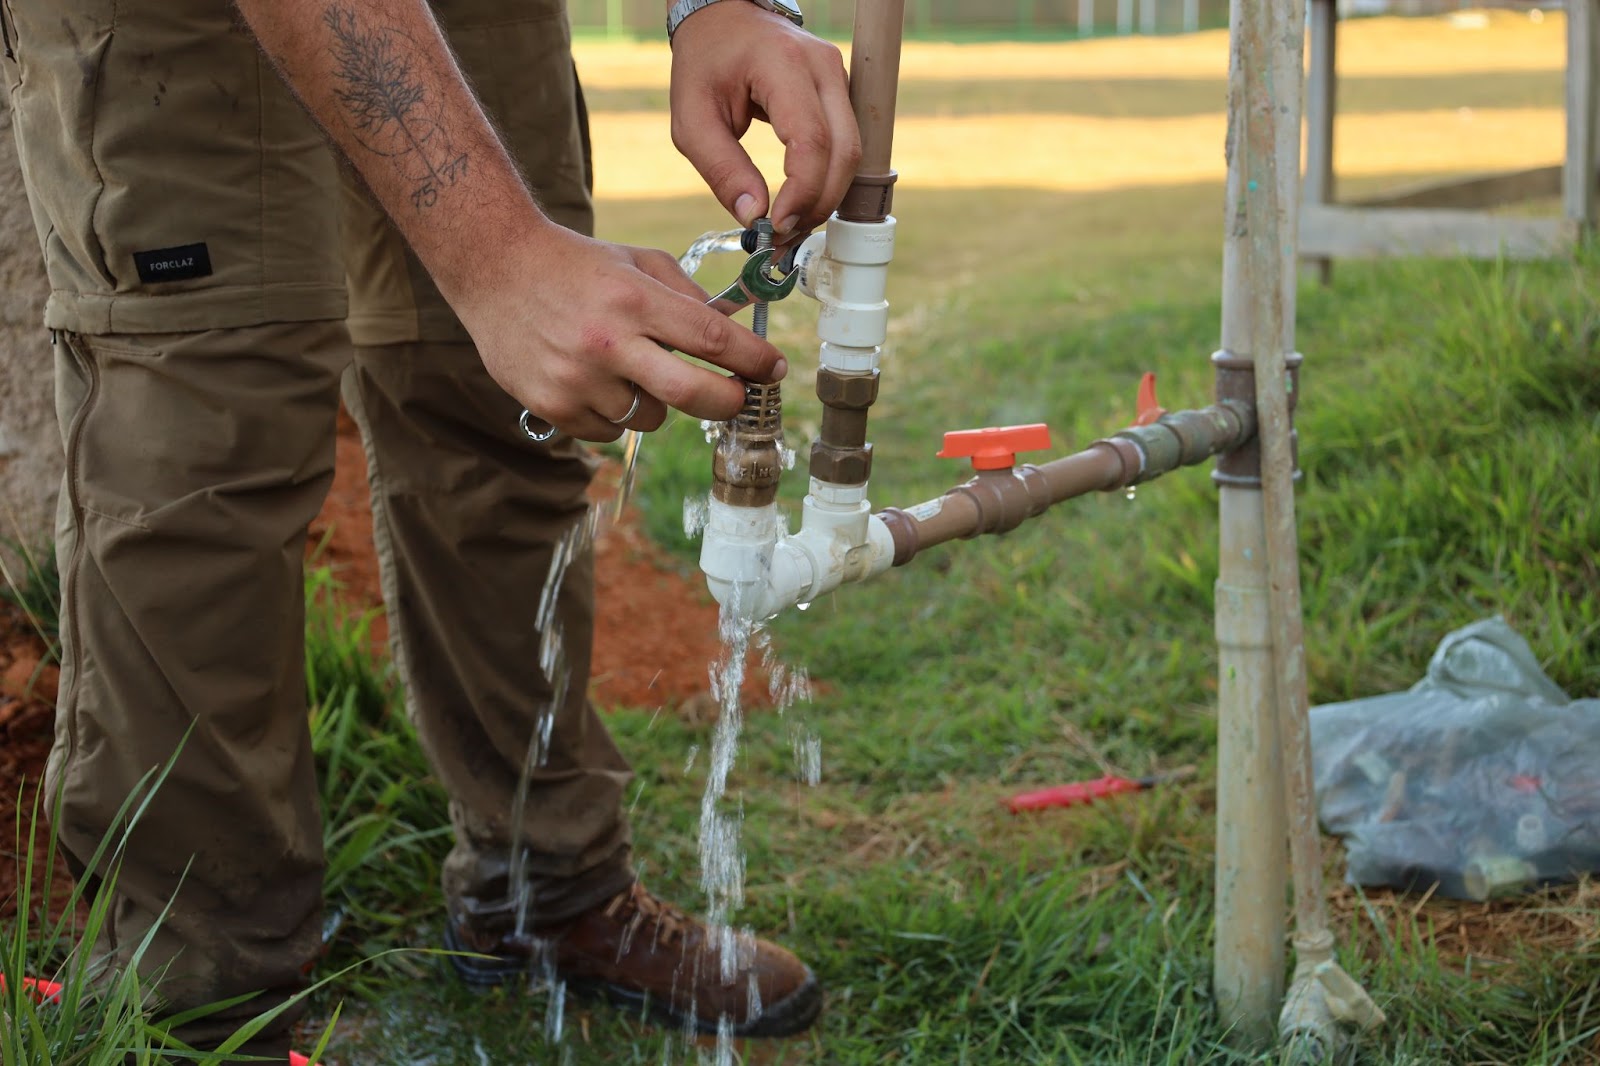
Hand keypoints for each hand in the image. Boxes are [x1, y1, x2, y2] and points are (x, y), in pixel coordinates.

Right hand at [455, 223, 787, 441]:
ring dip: (657, 402)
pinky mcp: (552, 406)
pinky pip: (609, 432)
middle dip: (728, 401)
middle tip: (738, 397)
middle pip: (691, 394)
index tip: (776, 369)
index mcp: (633, 299)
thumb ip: (687, 295)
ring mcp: (577, 379)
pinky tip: (595, 381)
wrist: (493, 270)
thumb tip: (736, 328)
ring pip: (649, 418)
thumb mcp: (636, 262)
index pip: (710, 338)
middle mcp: (607, 342)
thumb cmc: (575, 265)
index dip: (753, 359)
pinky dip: (615, 414)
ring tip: (631, 370)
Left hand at [669, 1, 859, 240]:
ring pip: (853, 153)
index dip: (802, 192)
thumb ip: (722, 169)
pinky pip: (846, 146)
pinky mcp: (841, 92)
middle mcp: (823, 67)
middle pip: (845, 153)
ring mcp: (838, 77)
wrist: (723, 17)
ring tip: (789, 226)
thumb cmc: (704, 62)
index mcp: (784, 66)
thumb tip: (754, 217)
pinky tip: (801, 203)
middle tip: (783, 236)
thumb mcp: (692, 119)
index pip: (812, 141)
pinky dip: (827, 181)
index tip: (776, 224)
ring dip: (825, 198)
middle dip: (817, 204)